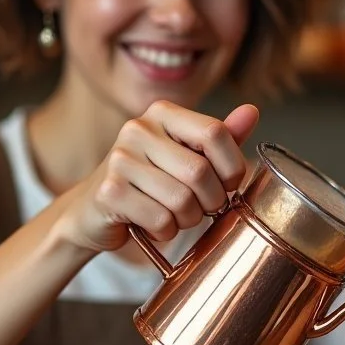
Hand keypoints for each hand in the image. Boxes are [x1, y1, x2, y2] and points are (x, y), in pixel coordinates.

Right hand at [53, 100, 259, 252]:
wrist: (92, 211)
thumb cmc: (149, 182)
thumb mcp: (185, 155)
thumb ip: (220, 137)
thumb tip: (252, 112)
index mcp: (162, 112)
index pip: (216, 133)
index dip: (232, 168)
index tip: (227, 184)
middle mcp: (137, 129)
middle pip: (200, 172)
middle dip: (210, 201)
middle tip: (200, 208)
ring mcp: (119, 159)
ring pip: (182, 200)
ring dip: (188, 219)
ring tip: (175, 216)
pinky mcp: (109, 192)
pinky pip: (160, 220)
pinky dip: (165, 232)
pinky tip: (154, 225)